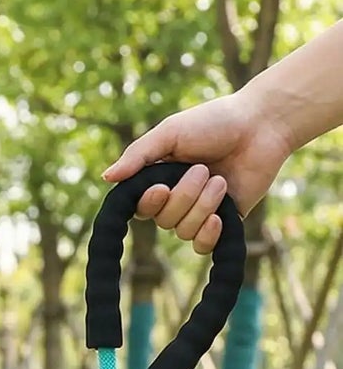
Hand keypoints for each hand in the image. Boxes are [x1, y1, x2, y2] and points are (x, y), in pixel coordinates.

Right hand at [103, 91, 294, 253]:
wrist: (263, 125)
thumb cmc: (215, 122)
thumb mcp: (171, 132)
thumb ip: (139, 154)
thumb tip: (106, 177)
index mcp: (159, 180)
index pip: (139, 208)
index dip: (148, 204)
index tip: (161, 188)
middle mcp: (175, 200)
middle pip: (163, 221)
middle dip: (184, 197)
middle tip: (204, 170)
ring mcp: (198, 213)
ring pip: (184, 231)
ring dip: (204, 205)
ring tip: (221, 181)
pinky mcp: (222, 224)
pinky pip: (202, 246)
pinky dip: (208, 234)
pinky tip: (219, 217)